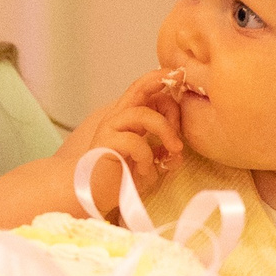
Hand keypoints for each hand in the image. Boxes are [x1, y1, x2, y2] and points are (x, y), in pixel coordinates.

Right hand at [57, 71, 183, 204]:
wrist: (94, 196)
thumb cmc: (120, 179)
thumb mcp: (150, 165)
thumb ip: (164, 155)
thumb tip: (178, 153)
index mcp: (128, 118)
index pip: (144, 89)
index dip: (163, 82)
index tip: (181, 79)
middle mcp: (118, 117)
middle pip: (140, 88)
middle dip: (164, 90)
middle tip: (182, 122)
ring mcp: (110, 129)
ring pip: (143, 114)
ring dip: (165, 131)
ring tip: (174, 150)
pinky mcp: (106, 144)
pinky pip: (135, 142)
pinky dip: (147, 157)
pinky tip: (145, 171)